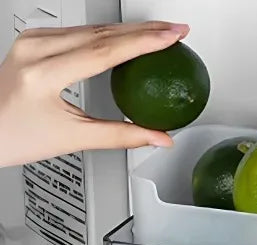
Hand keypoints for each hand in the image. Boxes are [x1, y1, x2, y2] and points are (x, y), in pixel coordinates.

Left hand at [0, 21, 190, 167]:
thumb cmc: (16, 136)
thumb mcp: (73, 139)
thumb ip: (121, 137)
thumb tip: (158, 138)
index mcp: (43, 73)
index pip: (103, 51)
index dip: (142, 43)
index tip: (170, 38)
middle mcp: (35, 48)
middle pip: (100, 32)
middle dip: (143, 30)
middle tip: (174, 30)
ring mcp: (32, 40)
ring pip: (90, 27)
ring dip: (128, 29)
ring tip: (158, 33)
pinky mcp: (34, 40)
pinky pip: (78, 31)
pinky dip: (107, 33)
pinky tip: (126, 37)